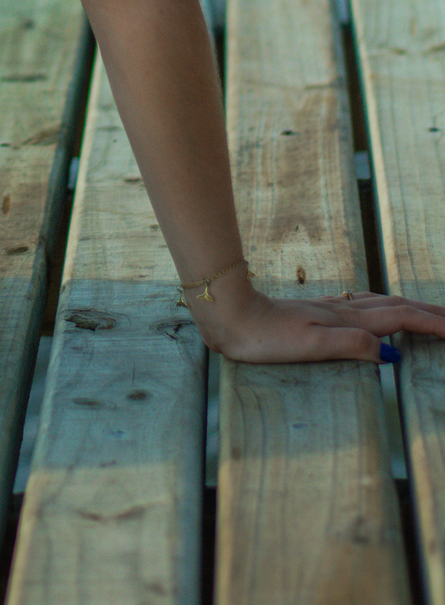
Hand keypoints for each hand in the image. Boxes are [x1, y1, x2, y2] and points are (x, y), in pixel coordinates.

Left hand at [192, 280, 444, 363]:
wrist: (230, 315)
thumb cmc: (265, 337)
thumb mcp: (310, 346)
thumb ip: (351, 345)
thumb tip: (391, 353)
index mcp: (346, 319)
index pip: (399, 318)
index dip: (430, 324)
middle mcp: (343, 309)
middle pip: (396, 306)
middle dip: (428, 312)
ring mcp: (330, 307)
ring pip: (381, 303)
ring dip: (409, 307)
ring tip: (429, 313)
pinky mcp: (317, 311)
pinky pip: (364, 305)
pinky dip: (385, 306)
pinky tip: (378, 310)